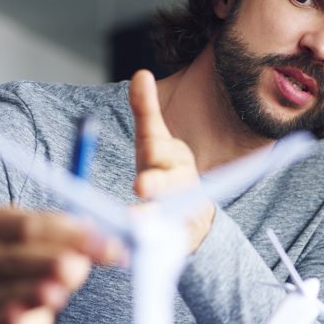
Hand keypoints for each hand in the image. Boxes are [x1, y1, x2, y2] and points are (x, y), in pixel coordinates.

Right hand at [0, 207, 122, 323]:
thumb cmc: (30, 267)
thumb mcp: (51, 244)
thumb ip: (79, 238)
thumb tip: (116, 232)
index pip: (33, 225)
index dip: (72, 235)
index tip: (108, 245)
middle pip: (18, 255)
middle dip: (55, 260)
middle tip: (83, 267)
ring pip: (7, 290)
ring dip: (35, 290)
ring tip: (57, 293)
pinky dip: (8, 320)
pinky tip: (19, 318)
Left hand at [129, 69, 213, 249]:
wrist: (192, 214)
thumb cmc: (165, 171)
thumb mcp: (156, 141)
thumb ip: (147, 111)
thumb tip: (141, 74)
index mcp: (173, 158)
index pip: (161, 153)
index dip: (154, 156)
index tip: (145, 163)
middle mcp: (180, 184)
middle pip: (167, 183)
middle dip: (155, 185)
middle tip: (141, 188)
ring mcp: (179, 213)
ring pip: (163, 214)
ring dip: (148, 220)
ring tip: (131, 225)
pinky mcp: (175, 240)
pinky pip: (163, 242)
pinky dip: (150, 245)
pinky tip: (135, 249)